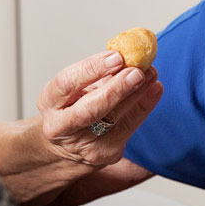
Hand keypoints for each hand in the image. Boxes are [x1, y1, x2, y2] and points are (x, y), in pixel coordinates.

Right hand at [37, 50, 162, 168]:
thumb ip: (96, 72)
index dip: (92, 69)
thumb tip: (127, 52)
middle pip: (89, 110)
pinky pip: (128, 128)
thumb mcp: (75, 87)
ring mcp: (82, 144)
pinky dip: (144, 106)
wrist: (68, 143)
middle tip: (137, 71)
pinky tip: (154, 89)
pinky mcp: (104, 153)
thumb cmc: (73, 106)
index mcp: (49, 103)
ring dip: (136, 94)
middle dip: (116, 89)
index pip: (67, 84)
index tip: (116, 56)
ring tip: (151, 73)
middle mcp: (60, 127)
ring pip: (112, 119)